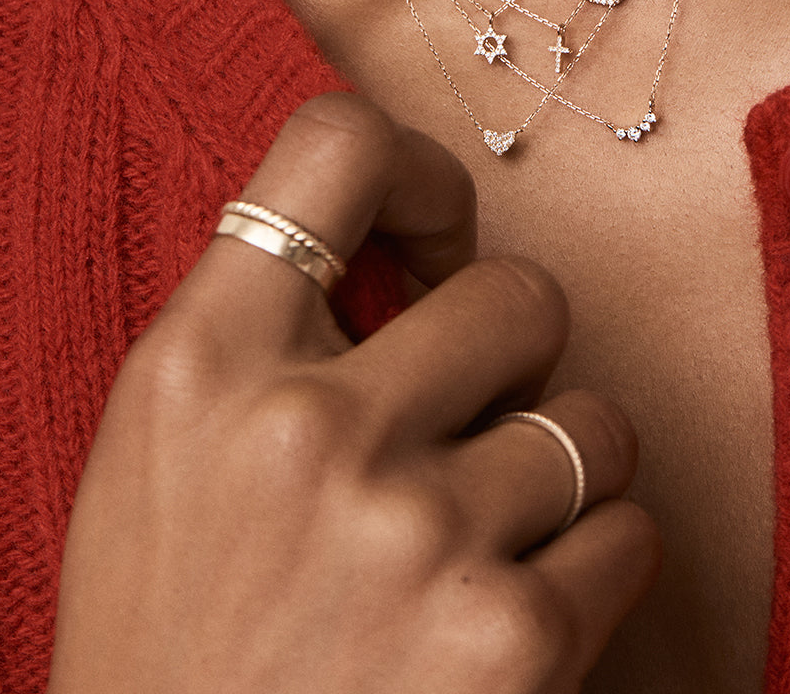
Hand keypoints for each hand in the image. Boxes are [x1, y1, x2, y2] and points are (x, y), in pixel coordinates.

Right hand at [47, 94, 660, 693]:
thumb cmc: (172, 643)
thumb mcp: (160, 457)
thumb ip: (263, 332)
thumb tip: (404, 247)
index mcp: (204, 364)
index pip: (336, 147)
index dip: (417, 173)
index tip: (433, 236)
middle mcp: (309, 430)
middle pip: (519, 291)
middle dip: (513, 357)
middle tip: (470, 421)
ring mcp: (416, 531)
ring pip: (596, 420)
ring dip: (559, 473)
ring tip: (486, 535)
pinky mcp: (512, 638)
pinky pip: (629, 532)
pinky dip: (592, 568)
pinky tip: (510, 612)